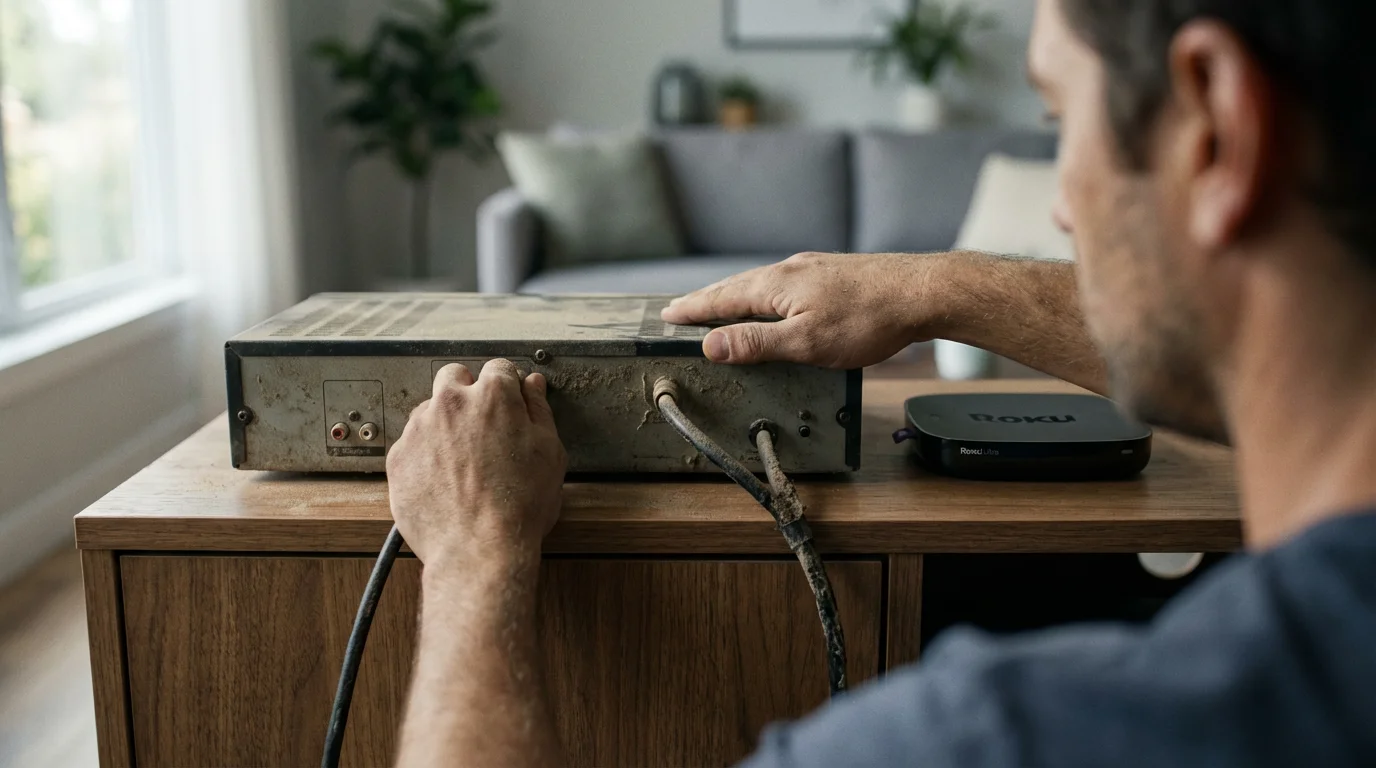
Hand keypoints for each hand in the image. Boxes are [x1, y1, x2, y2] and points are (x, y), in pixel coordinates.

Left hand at [386, 360, 566, 572]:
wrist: (478, 550)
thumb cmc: (519, 507)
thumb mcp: (549, 453)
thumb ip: (539, 410)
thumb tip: (532, 387)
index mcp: (493, 396)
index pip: (499, 369)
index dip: (507, 387)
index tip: (509, 404)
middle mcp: (451, 403)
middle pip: (455, 376)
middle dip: (467, 392)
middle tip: (482, 425)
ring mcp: (419, 429)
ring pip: (429, 409)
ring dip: (444, 423)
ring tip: (463, 461)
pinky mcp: (398, 457)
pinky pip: (411, 443)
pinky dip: (424, 454)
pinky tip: (444, 479)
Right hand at [660, 251, 943, 367]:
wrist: (923, 293)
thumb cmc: (868, 318)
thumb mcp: (805, 342)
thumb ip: (756, 344)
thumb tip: (711, 344)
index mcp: (776, 285)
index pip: (720, 298)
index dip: (692, 310)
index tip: (667, 316)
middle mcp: (790, 270)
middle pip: (737, 287)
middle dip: (708, 301)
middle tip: (682, 310)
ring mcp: (813, 270)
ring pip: (762, 285)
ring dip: (735, 297)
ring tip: (720, 307)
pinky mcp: (833, 275)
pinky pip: (785, 285)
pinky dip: (765, 296)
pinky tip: (775, 305)